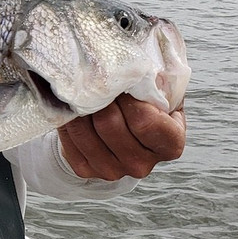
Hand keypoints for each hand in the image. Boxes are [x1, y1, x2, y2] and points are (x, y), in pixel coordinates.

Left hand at [57, 94, 186, 180]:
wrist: (124, 125)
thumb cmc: (146, 103)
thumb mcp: (162, 90)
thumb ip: (158, 81)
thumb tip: (140, 67)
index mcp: (169, 145)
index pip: (145, 122)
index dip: (129, 99)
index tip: (122, 82)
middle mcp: (142, 164)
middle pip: (109, 125)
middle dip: (100, 98)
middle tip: (97, 81)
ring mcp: (113, 171)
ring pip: (85, 131)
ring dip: (80, 107)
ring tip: (83, 91)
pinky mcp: (87, 170)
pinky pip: (69, 140)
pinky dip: (68, 119)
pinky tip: (73, 108)